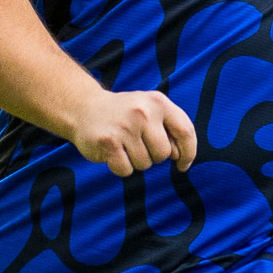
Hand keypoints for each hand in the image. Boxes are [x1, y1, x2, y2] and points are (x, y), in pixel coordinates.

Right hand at [64, 89, 196, 178]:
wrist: (84, 108)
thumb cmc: (125, 114)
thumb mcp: (151, 111)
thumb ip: (171, 129)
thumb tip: (181, 156)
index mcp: (159, 102)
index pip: (185, 131)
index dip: (189, 153)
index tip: (182, 164)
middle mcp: (143, 112)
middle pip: (163, 154)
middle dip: (153, 157)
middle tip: (138, 144)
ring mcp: (125, 126)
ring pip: (144, 164)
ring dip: (135, 161)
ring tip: (123, 144)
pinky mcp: (108, 142)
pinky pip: (126, 170)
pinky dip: (120, 167)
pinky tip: (113, 152)